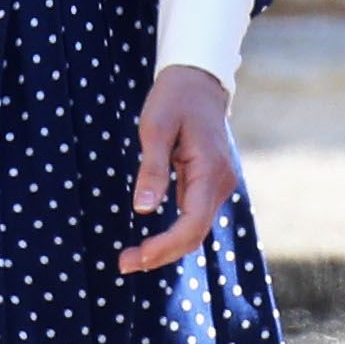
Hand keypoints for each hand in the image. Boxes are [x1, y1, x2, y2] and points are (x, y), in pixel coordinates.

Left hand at [120, 65, 238, 274]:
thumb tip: (144, 210)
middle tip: (123, 264)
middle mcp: (221, 183)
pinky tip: (151, 239)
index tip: (135, 258)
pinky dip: (173, 233)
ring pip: (196, 229)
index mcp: (210, 171)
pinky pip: (194, 217)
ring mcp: (219, 184)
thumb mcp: (156, 128)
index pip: (192, 225)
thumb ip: (152, 169)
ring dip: (167, 247)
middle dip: (162, 254)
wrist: (198, 79)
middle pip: (195, 235)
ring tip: (132, 256)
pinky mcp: (210, 183)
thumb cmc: (174, 99)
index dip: (165, 247)